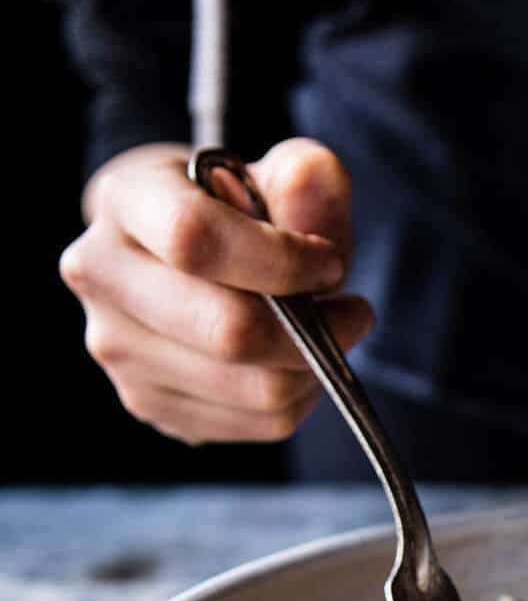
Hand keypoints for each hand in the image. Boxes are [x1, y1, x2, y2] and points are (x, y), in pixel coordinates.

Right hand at [60, 139, 375, 444]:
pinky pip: (258, 425)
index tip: (331, 264)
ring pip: (253, 391)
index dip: (281, 260)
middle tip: (351, 312)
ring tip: (323, 335)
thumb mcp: (272, 176)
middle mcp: (103, 278)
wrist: (176, 254)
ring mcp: (118, 350)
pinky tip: (292, 364)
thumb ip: (304, 176)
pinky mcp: (148, 402)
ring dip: (313, 370)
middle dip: (314, 330)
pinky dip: (298, 400)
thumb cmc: (234, 212)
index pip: (194, 239)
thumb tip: (309, 178)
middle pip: (227, 333)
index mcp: (125, 201)